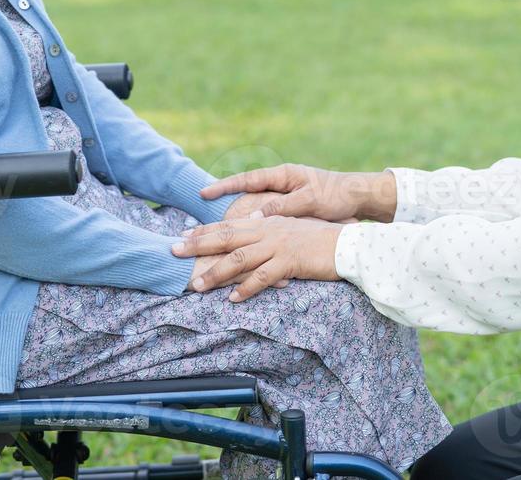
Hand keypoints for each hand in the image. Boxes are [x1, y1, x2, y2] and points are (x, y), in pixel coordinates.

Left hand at [173, 216, 342, 301]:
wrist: (346, 244)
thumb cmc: (318, 239)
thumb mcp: (290, 230)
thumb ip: (268, 231)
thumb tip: (250, 233)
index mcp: (266, 222)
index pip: (229, 225)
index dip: (205, 230)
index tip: (183, 235)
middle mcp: (268, 231)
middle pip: (226, 237)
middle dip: (198, 245)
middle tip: (174, 250)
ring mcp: (278, 246)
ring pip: (240, 258)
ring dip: (216, 272)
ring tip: (197, 285)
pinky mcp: (290, 262)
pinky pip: (264, 277)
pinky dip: (247, 288)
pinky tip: (233, 299)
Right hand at [200, 163, 394, 223]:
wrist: (360, 197)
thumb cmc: (337, 195)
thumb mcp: (310, 201)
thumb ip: (283, 208)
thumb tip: (254, 217)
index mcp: (283, 176)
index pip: (248, 180)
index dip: (225, 187)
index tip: (204, 192)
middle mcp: (281, 184)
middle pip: (245, 192)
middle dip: (222, 202)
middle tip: (198, 212)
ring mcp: (285, 195)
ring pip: (253, 206)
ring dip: (235, 217)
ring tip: (212, 231)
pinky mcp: (291, 208)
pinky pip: (266, 216)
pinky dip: (253, 225)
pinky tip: (242, 238)